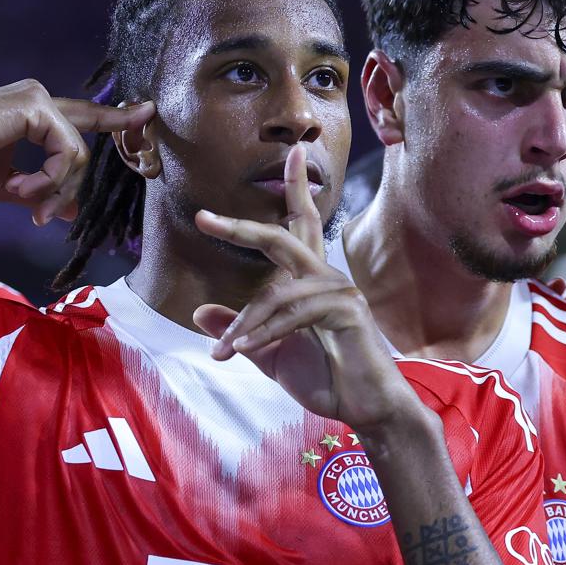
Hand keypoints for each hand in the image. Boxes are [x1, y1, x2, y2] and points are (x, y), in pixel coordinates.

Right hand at [0, 81, 152, 223]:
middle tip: (44, 218)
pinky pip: (67, 153)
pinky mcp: (36, 106)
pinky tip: (18, 187)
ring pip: (77, 156)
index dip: (115, 118)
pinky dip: (49, 179)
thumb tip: (71, 212)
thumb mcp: (8, 185)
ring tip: (23, 200)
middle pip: (83, 147)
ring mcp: (38, 98)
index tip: (145, 114)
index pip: (82, 117)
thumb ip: (43, 193)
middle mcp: (38, 97)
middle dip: (73, 186)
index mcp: (31, 111)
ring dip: (54, 189)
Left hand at [190, 145, 417, 432]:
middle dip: (241, 227)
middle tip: (203, 217)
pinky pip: (294, 312)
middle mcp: (325, 275)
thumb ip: (238, 332)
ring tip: (228, 352)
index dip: (294, 189)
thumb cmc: (326, 379)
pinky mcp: (347, 309)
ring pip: (277, 291)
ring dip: (246, 324)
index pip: (297, 226)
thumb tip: (199, 313)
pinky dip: (266, 331)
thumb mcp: (268, 354)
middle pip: (282, 236)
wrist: (366, 408)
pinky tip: (248, 350)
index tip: (290, 156)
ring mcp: (339, 289)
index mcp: (309, 280)